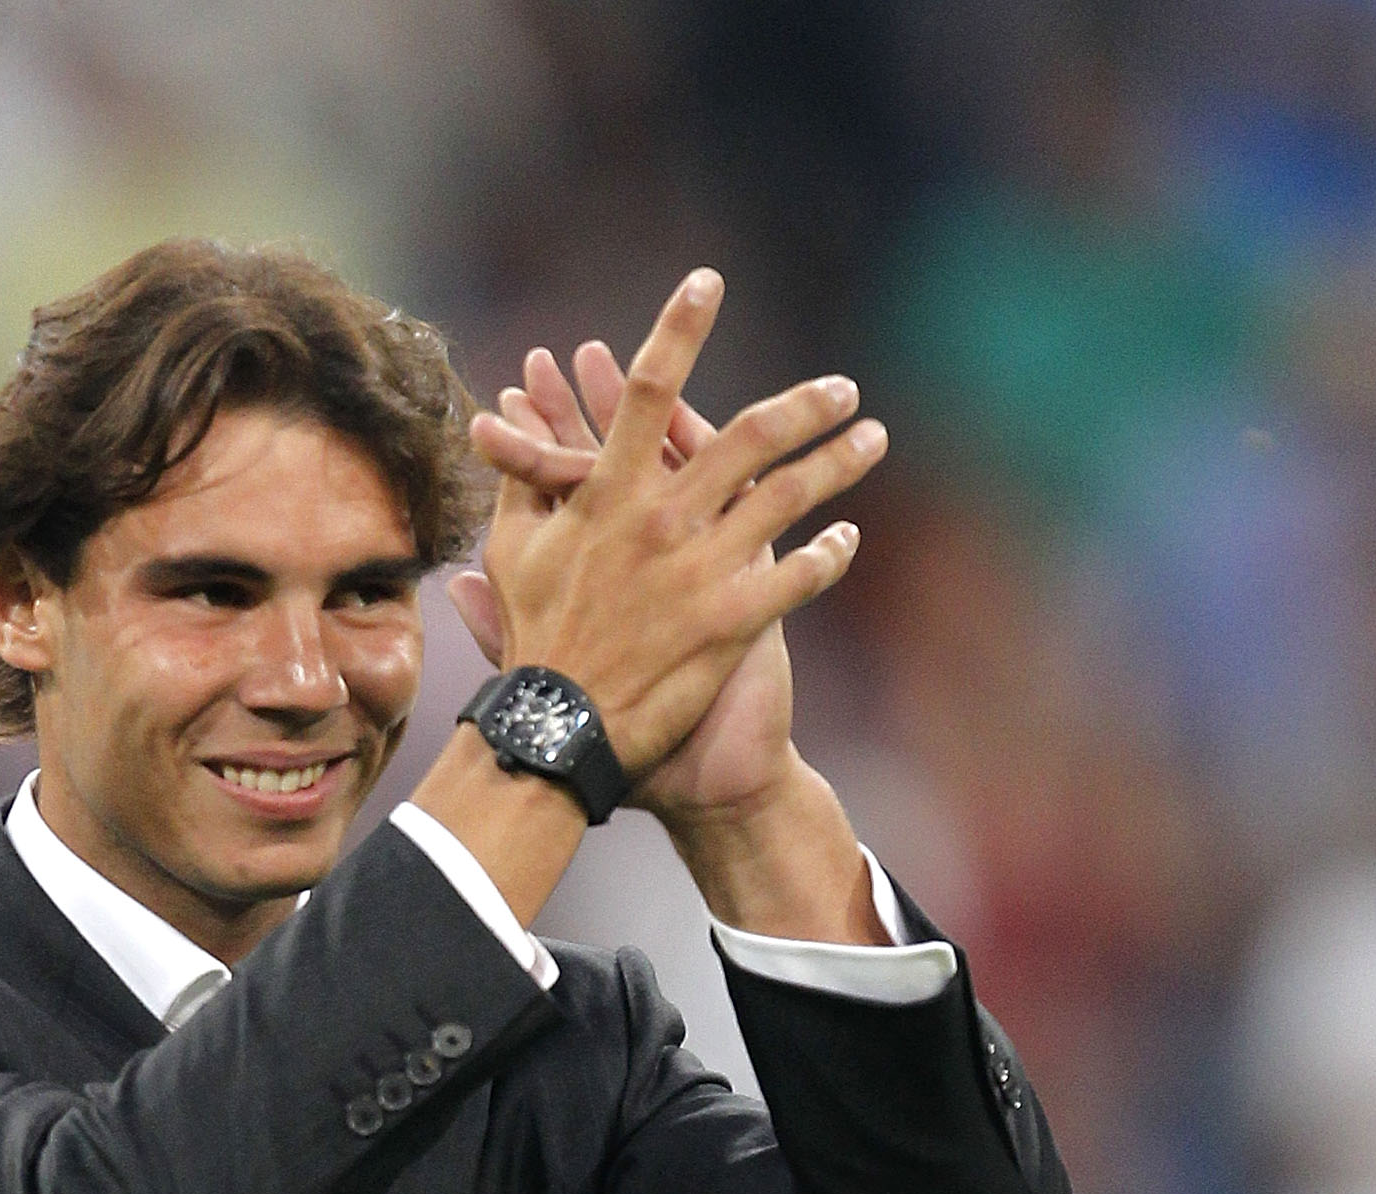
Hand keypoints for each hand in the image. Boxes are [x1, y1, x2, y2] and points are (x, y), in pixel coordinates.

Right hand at [456, 330, 882, 823]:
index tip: (708, 282)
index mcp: (608, 494)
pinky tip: (848, 539)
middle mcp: (661, 520)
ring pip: (788, 496)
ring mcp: (700, 570)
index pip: (646, 390)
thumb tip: (503, 430)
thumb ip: (519, 486)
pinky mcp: (730, 623)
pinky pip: (796, 578)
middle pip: (748, 435)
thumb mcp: (513, 554)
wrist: (560, 730)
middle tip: (841, 388)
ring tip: (871, 439)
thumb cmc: (534, 642)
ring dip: (837, 462)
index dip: (676, 328)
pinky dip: (827, 555)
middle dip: (803, 404)